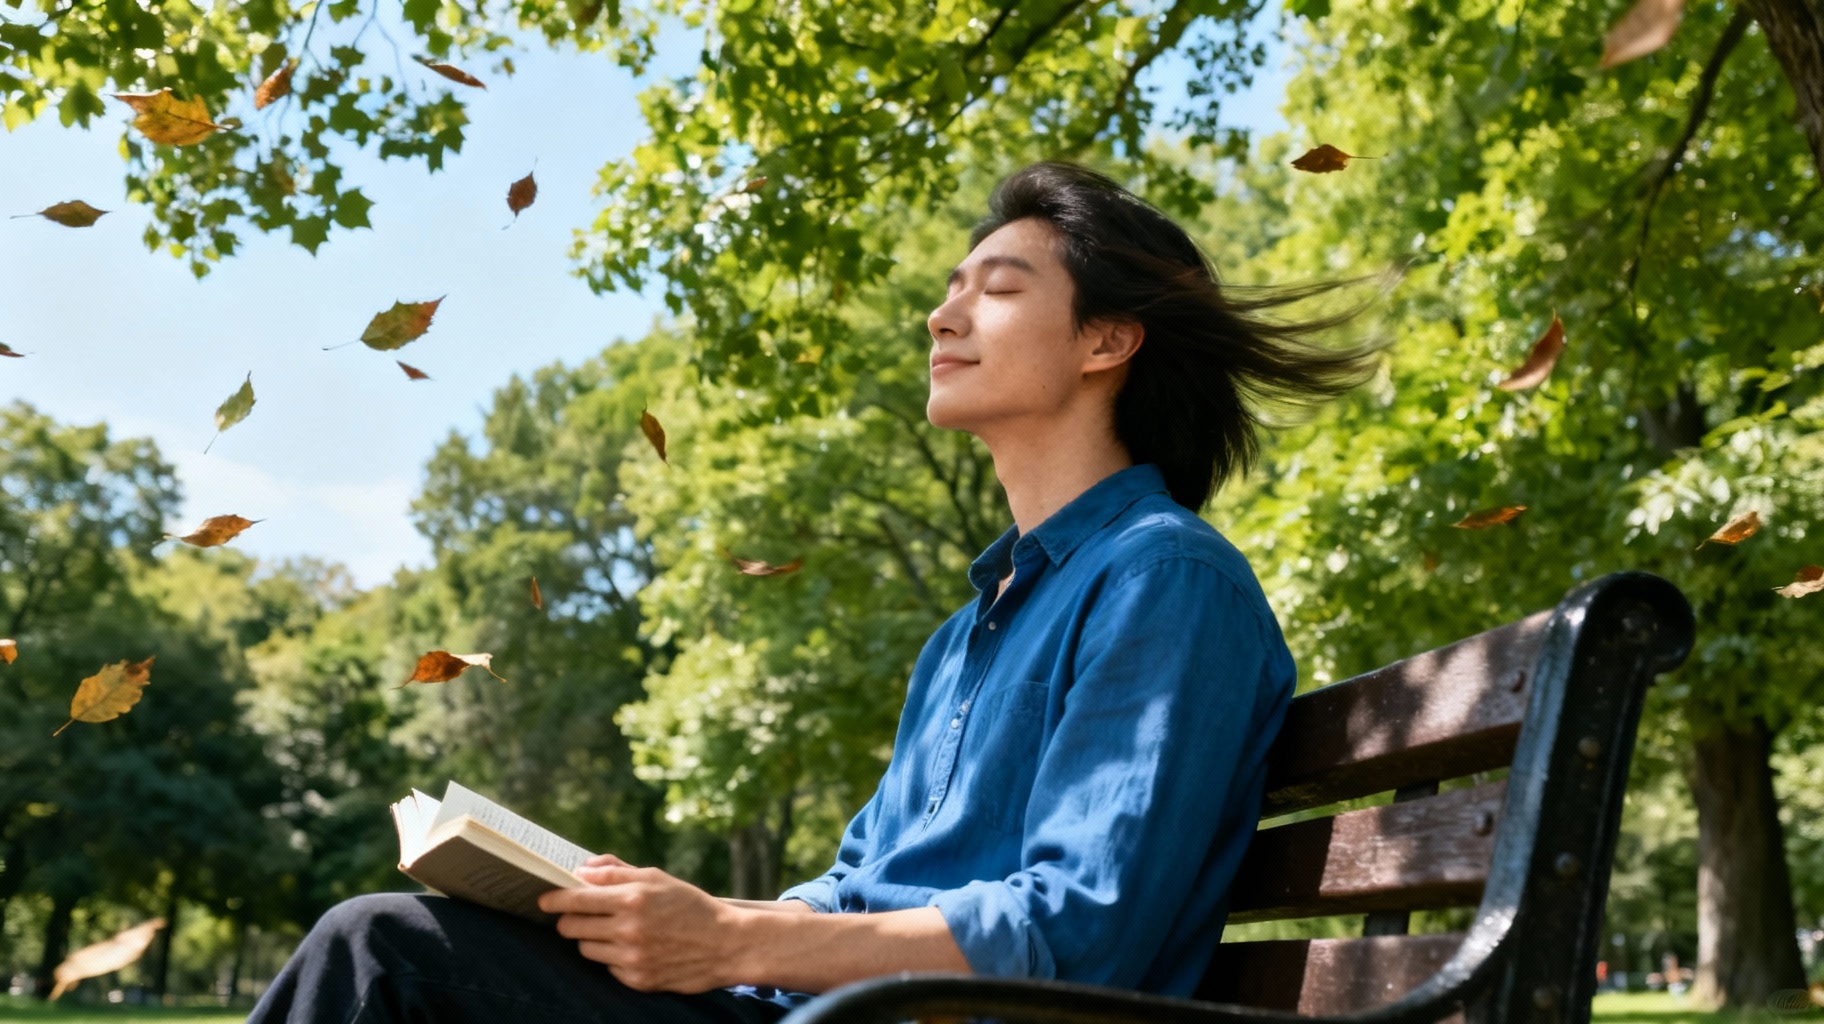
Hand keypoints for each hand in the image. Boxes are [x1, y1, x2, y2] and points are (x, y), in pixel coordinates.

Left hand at [538, 854, 747, 992]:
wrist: (726, 943)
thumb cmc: (690, 905)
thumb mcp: (656, 877)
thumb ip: (616, 871)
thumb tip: (580, 870)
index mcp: (632, 898)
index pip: (575, 899)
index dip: (554, 899)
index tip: (543, 899)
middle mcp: (628, 929)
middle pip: (572, 928)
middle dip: (570, 920)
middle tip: (579, 916)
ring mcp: (631, 958)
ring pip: (585, 949)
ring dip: (592, 939)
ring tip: (614, 931)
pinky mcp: (637, 980)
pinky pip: (606, 967)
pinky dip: (612, 958)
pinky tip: (633, 949)